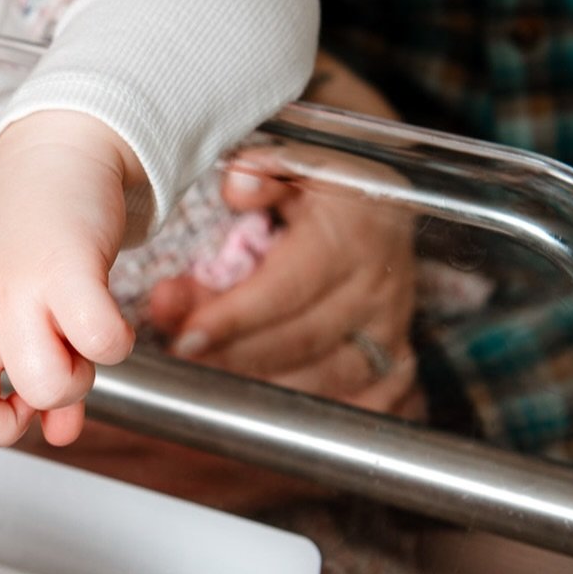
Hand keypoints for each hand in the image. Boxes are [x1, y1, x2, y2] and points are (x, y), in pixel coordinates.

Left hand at [0, 113, 142, 494]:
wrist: (57, 152)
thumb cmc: (37, 236)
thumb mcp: (20, 308)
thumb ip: (32, 375)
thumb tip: (60, 433)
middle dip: (8, 423)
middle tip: (35, 399)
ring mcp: (15, 293)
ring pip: (41, 385)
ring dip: (77, 381)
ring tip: (78, 341)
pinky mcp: (64, 271)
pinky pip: (99, 343)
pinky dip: (115, 344)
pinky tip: (108, 316)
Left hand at [147, 153, 418, 413]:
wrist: (383, 210)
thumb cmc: (325, 191)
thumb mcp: (294, 163)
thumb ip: (262, 173)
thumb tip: (237, 185)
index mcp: (353, 233)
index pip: (287, 287)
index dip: (233, 317)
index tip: (183, 337)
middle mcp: (379, 285)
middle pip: (299, 339)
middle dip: (231, 354)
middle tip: (177, 353)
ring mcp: (391, 328)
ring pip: (324, 379)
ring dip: (260, 385)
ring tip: (205, 374)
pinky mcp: (395, 358)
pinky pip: (358, 402)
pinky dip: (310, 409)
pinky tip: (265, 404)